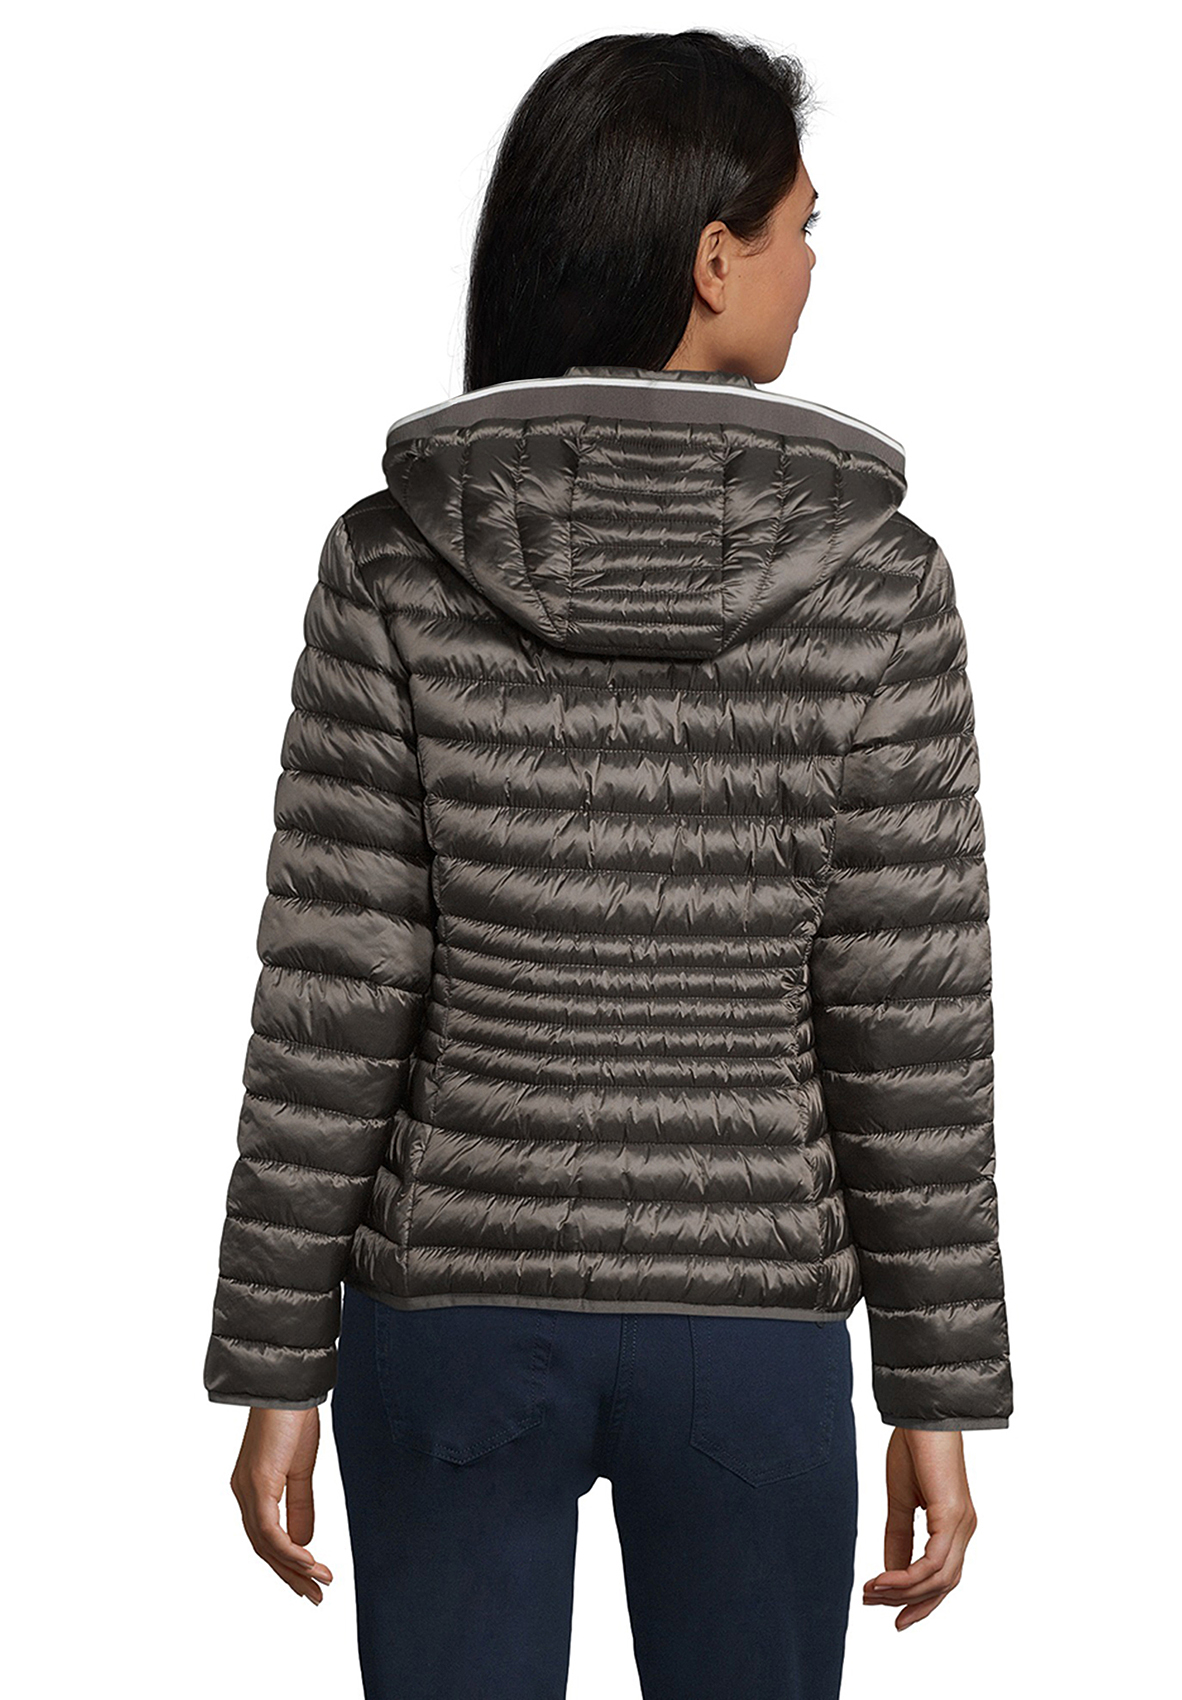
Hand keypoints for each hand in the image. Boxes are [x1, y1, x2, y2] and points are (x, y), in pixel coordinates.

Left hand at [229, 1407, 333, 1604]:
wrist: (288, 1388)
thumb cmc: (294, 1420)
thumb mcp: (302, 1470)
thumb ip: (300, 1505)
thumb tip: (304, 1541)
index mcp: (252, 1490)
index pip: (266, 1539)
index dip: (288, 1564)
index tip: (312, 1582)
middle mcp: (243, 1494)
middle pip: (263, 1549)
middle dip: (291, 1576)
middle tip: (316, 1597)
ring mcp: (247, 1491)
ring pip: (265, 1545)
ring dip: (294, 1568)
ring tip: (319, 1583)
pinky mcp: (258, 1484)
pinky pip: (270, 1530)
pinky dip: (289, 1550)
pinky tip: (309, 1561)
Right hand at [861, 1427, 977, 1629]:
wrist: (921, 1415)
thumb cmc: (913, 1448)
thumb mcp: (900, 1501)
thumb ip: (899, 1538)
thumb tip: (891, 1573)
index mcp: (954, 1525)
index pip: (941, 1576)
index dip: (917, 1600)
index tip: (890, 1613)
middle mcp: (964, 1529)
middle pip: (942, 1585)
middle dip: (908, 1602)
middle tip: (873, 1605)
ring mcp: (962, 1525)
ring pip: (939, 1579)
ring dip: (904, 1592)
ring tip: (872, 1593)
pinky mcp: (953, 1516)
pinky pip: (933, 1562)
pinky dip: (907, 1576)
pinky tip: (883, 1579)